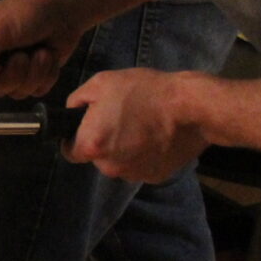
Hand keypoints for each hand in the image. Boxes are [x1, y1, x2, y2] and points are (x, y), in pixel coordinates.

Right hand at [0, 0, 81, 99]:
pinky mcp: (34, 78)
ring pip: (17, 92)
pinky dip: (46, 75)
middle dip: (14, 73)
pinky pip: (36, 91)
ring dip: (34, 72)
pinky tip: (48, 57)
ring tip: (39, 51)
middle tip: (22, 54)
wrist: (62, 11)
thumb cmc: (24, 13)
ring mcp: (12, 72)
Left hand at [65, 68, 209, 181]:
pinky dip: (143, 155)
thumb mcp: (100, 83)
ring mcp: (134, 175)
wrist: (191, 108)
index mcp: (92, 145)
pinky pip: (140, 166)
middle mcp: (110, 167)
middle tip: (119, 118)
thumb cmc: (143, 92)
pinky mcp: (155, 177)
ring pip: (119, 163)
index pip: (69, 152)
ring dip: (123, 149)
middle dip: (103, 141)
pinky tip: (154, 136)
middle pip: (97, 157)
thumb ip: (77, 100)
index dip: (74, 139)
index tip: (86, 127)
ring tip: (140, 125)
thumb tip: (71, 111)